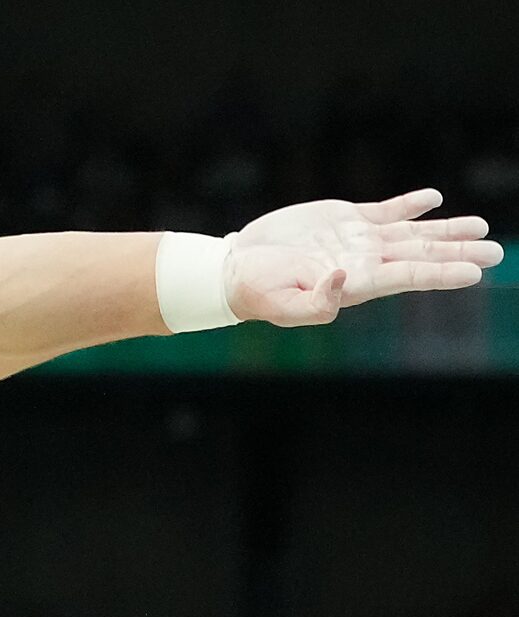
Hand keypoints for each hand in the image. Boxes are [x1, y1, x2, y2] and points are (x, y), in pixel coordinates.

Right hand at [226, 189, 499, 326]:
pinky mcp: (344, 219)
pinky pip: (386, 211)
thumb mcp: (279, 305)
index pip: (408, 276)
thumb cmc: (254, 292)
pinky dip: (411, 206)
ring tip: (480, 228)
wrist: (234, 269)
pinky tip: (434, 200)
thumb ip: (313, 304)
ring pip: (412, 233)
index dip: (441, 273)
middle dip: (459, 252)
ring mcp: (357, 240)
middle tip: (495, 253)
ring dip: (446, 231)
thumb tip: (341, 281)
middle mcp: (364, 262)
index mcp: (355, 283)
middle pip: (421, 254)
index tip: (474, 272)